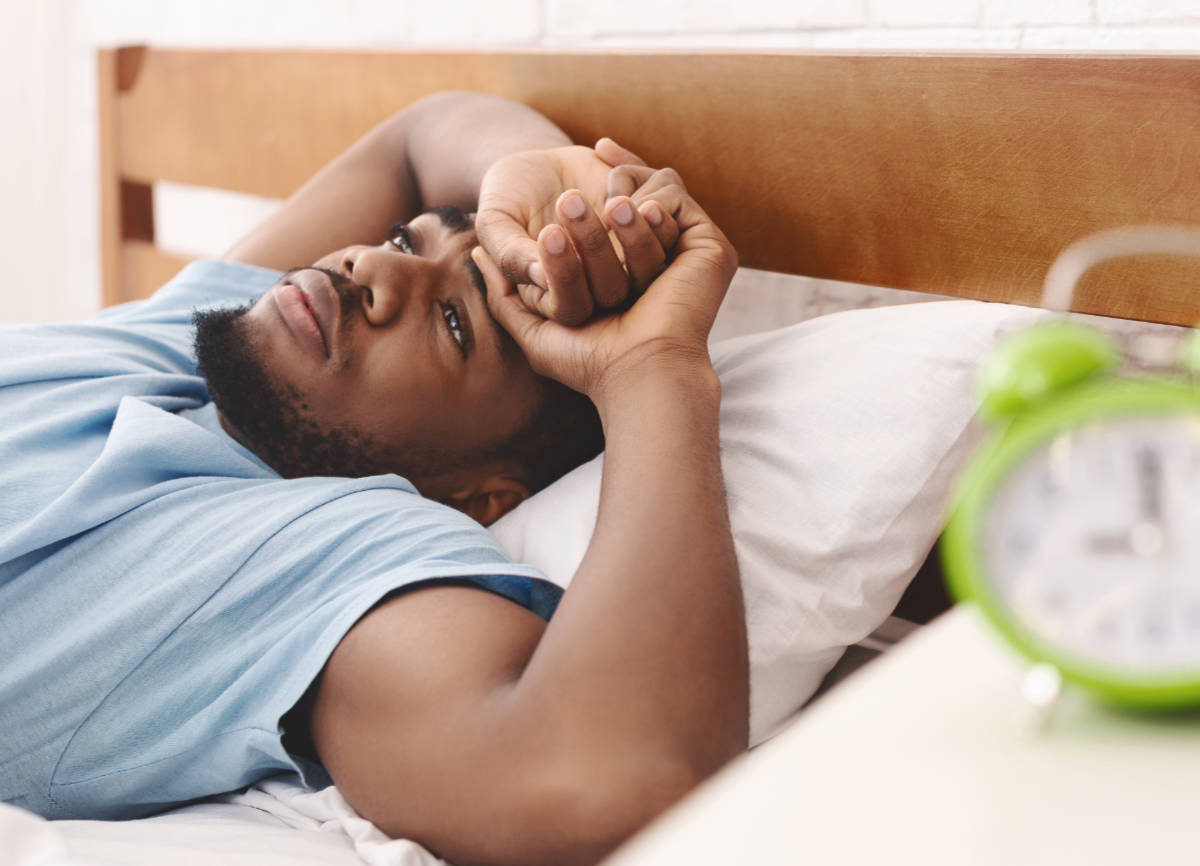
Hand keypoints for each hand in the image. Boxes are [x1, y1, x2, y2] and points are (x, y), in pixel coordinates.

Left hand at [472, 175, 736, 403]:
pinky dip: (649, 194)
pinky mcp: (710, 249)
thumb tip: (476, 255)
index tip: (583, 157)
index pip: (613, 220)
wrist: (638, 374)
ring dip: (619, 196)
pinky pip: (676, 200)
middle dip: (605, 187)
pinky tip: (623, 208)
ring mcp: (688, 254)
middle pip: (632, 204)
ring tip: (592, 207)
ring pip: (652, 199)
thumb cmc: (588, 362)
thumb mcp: (534, 327)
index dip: (598, 188)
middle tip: (567, 199)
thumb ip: (505, 293)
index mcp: (630, 278)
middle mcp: (663, 263)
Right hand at [475, 141, 678, 325]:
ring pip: (651, 262)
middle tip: (569, 200)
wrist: (536, 166)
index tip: (548, 232)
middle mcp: (601, 288)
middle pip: (614, 288)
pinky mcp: (651, 226)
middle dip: (596, 245)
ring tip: (614, 196)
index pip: (571, 306)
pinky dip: (648, 191)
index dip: (565, 274)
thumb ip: (508, 252)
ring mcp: (630, 259)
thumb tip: (538, 277)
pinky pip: (668, 221)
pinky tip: (605, 153)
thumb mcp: (495, 222)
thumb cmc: (507, 200)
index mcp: (560, 298)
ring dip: (637, 229)